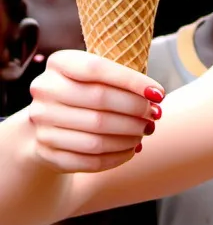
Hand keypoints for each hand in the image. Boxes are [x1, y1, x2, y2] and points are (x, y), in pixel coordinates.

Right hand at [27, 50, 162, 172]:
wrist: (51, 124)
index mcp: (59, 63)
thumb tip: (156, 97)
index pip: (96, 68)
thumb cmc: (87, 95)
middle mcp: (45, 90)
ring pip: (97, 135)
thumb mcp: (100, 78)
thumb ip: (124, 82)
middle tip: (155, 116)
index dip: (132, 81)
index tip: (159, 94)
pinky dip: (119, 156)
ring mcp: (41, 122)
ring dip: (130, 136)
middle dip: (136, 110)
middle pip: (100, 100)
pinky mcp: (47, 151)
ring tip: (145, 131)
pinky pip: (91, 160)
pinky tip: (132, 149)